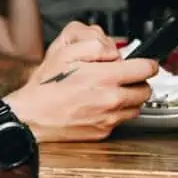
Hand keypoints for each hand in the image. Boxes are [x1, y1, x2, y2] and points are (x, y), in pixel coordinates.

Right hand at [4, 22, 157, 142]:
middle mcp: (111, 100)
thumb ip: (96, 44)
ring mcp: (108, 119)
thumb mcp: (65, 51)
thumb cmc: (45, 86)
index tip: (142, 63)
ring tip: (110, 92)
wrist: (30, 117)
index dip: (146, 63)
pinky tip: (98, 106)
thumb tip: (116, 52)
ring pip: (136, 107)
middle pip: (146, 90)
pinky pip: (120, 121)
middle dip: (138, 81)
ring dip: (129, 99)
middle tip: (124, 78)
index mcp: (105, 77)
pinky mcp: (103, 132)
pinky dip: (115, 113)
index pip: (146, 69)